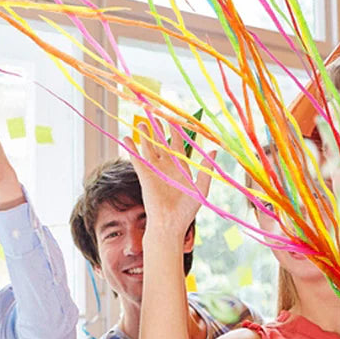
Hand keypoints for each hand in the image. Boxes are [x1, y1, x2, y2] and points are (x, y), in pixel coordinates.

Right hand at [123, 120, 213, 235]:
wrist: (171, 223)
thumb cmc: (187, 210)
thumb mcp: (201, 188)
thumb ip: (206, 168)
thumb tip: (214, 150)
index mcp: (181, 167)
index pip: (178, 144)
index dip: (176, 131)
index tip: (174, 118)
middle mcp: (167, 167)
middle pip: (161, 143)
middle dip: (158, 130)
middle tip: (154, 115)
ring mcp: (155, 170)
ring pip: (149, 148)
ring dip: (144, 136)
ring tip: (140, 123)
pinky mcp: (145, 176)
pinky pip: (137, 159)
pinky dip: (131, 148)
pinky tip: (125, 138)